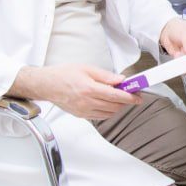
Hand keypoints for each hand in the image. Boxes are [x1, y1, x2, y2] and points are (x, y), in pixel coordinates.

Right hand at [10, 64, 136, 119]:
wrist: (46, 85)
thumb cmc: (63, 74)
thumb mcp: (87, 69)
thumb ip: (105, 76)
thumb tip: (120, 80)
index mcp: (89, 88)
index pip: (116, 96)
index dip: (130, 97)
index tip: (138, 96)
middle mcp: (86, 102)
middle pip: (114, 106)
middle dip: (126, 101)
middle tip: (132, 94)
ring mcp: (83, 111)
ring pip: (109, 113)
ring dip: (118, 107)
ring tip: (120, 97)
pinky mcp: (80, 115)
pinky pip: (100, 116)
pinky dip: (108, 111)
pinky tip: (108, 103)